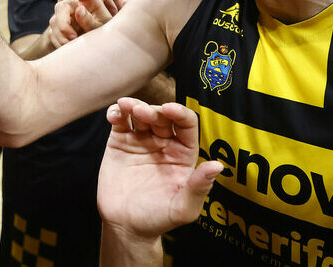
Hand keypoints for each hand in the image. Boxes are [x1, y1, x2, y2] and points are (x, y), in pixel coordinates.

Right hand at [46, 0, 125, 47]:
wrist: (99, 48)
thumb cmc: (105, 35)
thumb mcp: (101, 28)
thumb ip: (90, 20)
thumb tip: (79, 9)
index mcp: (89, 1)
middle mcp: (75, 6)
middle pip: (60, 7)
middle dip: (63, 24)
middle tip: (73, 38)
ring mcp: (65, 17)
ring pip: (54, 22)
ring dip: (61, 36)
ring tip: (73, 45)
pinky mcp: (59, 28)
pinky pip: (53, 33)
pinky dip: (59, 42)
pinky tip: (68, 47)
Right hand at [97, 98, 222, 237]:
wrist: (126, 226)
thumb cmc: (158, 219)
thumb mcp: (183, 208)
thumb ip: (199, 187)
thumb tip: (218, 165)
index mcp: (183, 154)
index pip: (186, 125)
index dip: (180, 113)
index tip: (170, 109)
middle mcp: (164, 143)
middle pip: (161, 116)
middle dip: (153, 109)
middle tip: (141, 112)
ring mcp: (141, 141)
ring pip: (140, 113)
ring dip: (134, 106)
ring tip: (125, 107)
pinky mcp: (120, 143)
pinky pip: (120, 122)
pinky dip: (116, 113)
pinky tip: (114, 114)